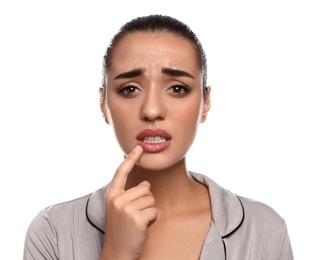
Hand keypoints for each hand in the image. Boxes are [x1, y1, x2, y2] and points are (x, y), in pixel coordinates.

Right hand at [100, 145, 157, 259]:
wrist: (118, 252)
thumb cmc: (121, 230)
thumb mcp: (121, 209)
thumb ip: (131, 194)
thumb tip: (147, 183)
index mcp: (112, 196)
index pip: (121, 173)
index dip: (131, 159)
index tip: (138, 147)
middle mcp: (117, 200)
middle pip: (144, 188)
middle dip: (146, 200)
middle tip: (136, 215)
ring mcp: (126, 209)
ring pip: (151, 199)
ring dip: (149, 210)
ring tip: (139, 221)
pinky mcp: (136, 218)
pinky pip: (154, 210)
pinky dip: (152, 219)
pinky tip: (143, 226)